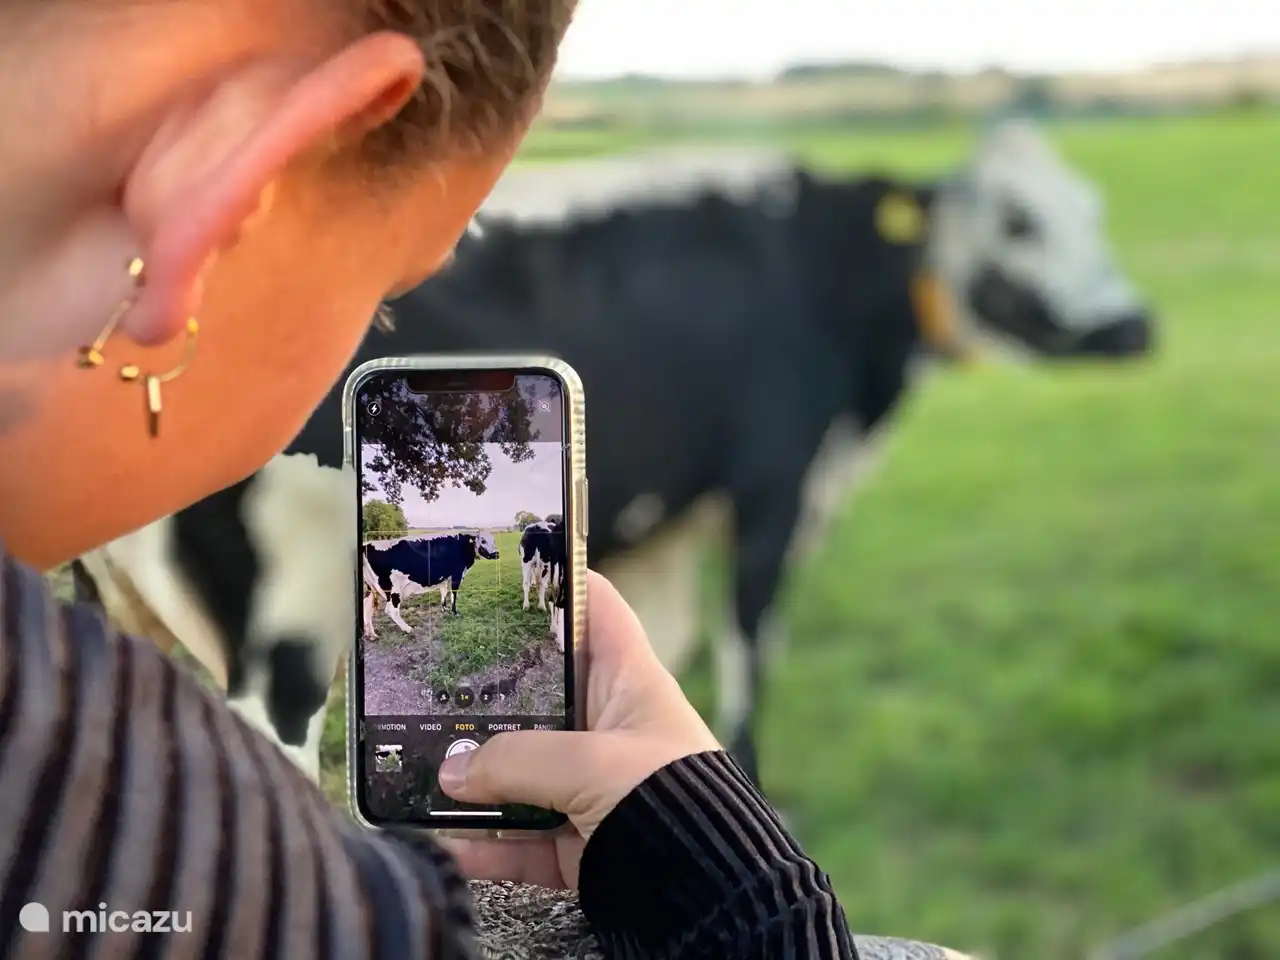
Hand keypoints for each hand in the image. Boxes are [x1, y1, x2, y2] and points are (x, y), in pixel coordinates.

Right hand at [437, 570, 718, 888]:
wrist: (710, 899)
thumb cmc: (673, 806)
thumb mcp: (592, 766)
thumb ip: (517, 761)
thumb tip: (451, 771)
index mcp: (630, 683)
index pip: (597, 610)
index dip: (559, 583)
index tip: (505, 571)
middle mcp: (610, 728)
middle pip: (538, 695)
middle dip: (485, 695)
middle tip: (429, 683)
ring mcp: (592, 787)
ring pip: (519, 770)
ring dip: (471, 776)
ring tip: (417, 768)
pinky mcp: (579, 843)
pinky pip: (518, 837)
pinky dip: (480, 842)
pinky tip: (440, 838)